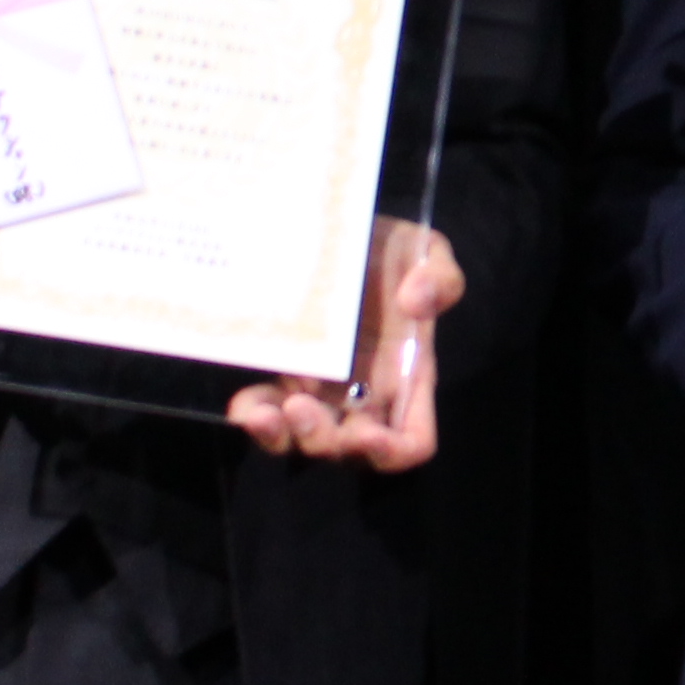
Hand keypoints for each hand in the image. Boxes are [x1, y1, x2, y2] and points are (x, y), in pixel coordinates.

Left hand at [230, 220, 462, 470]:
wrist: (343, 233)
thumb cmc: (392, 251)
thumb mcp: (429, 252)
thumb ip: (441, 276)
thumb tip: (415, 301)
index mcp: (407, 380)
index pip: (411, 442)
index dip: (392, 452)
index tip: (366, 433)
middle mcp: (364, 397)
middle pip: (347, 450)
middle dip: (323, 441)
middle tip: (300, 408)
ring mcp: (320, 391)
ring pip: (300, 441)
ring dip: (281, 438)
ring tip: (262, 413)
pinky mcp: (282, 376)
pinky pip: (266, 411)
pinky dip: (253, 415)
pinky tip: (243, 405)